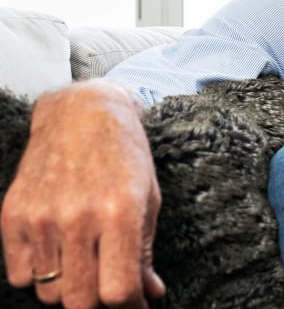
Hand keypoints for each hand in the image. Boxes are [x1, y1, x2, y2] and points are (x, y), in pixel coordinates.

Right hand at [1, 80, 164, 307]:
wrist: (81, 113)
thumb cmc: (124, 154)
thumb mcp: (147, 197)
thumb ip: (146, 250)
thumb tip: (150, 294)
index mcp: (119, 212)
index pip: (118, 291)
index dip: (130, 306)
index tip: (136, 303)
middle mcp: (78, 217)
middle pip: (80, 301)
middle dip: (98, 303)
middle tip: (109, 287)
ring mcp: (41, 217)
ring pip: (49, 294)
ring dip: (68, 290)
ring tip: (84, 263)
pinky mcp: (13, 215)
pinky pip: (20, 276)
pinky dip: (39, 276)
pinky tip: (58, 252)